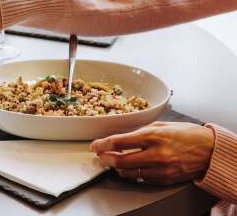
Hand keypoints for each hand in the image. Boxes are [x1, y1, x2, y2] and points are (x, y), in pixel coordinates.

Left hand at [90, 122, 214, 184]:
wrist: (209, 150)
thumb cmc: (186, 134)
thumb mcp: (161, 125)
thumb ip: (140, 132)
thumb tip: (122, 138)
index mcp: (153, 136)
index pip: (119, 142)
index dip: (103, 144)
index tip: (95, 145)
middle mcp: (156, 154)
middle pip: (121, 161)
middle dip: (106, 158)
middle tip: (101, 154)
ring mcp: (161, 169)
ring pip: (129, 173)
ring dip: (117, 167)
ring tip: (113, 161)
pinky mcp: (165, 179)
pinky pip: (142, 179)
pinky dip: (132, 174)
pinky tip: (129, 168)